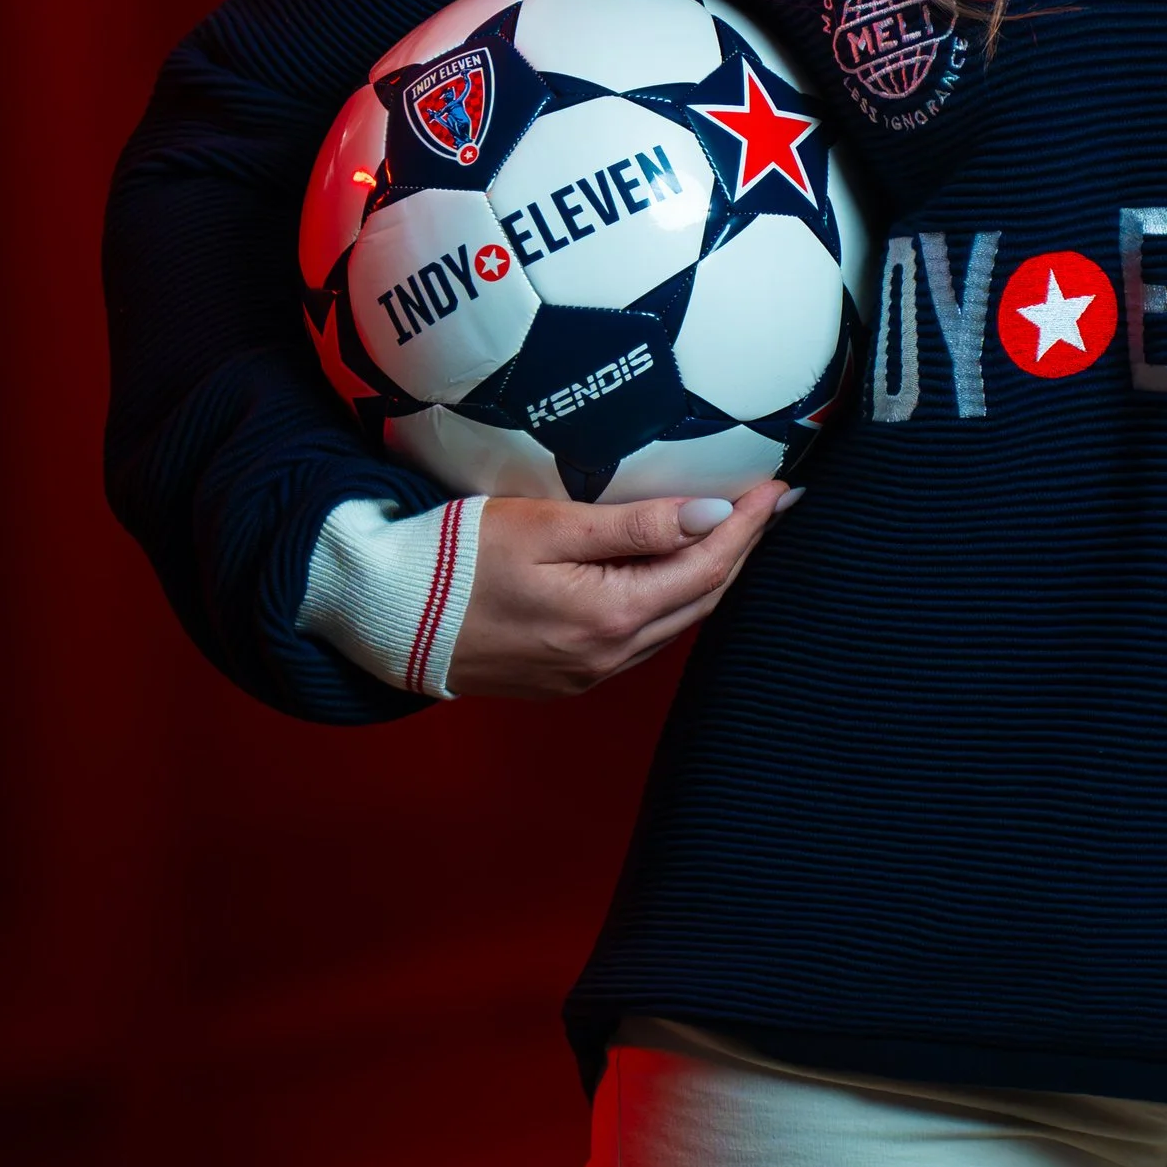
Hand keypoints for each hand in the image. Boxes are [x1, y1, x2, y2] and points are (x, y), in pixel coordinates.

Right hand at [447, 480, 794, 699]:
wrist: (388, 616)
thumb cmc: (458, 560)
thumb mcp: (548, 526)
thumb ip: (635, 525)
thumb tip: (712, 517)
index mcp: (611, 617)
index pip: (706, 567)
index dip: (748, 526)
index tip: (778, 489)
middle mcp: (609, 656)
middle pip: (701, 599)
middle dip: (741, 551)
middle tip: (770, 506)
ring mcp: (588, 672)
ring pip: (675, 622)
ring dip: (710, 578)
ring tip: (734, 533)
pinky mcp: (567, 676)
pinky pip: (642, 638)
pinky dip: (671, 601)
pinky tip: (673, 572)